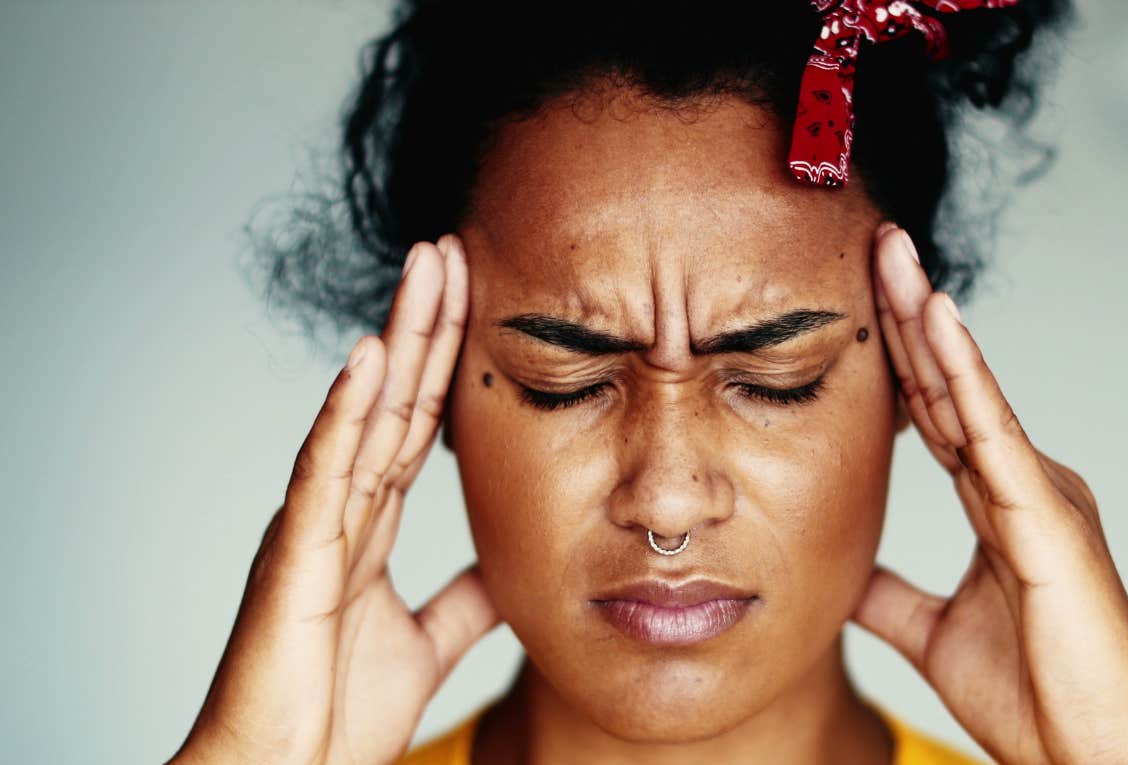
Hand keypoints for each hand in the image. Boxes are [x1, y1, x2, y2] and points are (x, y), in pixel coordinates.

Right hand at [170, 236, 500, 764]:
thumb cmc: (336, 713)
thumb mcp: (428, 641)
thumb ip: (466, 596)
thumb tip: (514, 563)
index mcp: (370, 525)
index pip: (418, 423)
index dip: (445, 361)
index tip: (476, 296)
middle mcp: (341, 509)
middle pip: (393, 398)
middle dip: (425, 323)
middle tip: (453, 250)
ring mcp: (315, 524)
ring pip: (363, 413)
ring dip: (396, 339)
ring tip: (425, 269)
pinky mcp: (294, 554)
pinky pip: (324, 472)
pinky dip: (345, 413)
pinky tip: (369, 357)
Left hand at [854, 225, 1127, 764]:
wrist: (1089, 753)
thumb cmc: (1034, 697)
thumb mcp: (932, 632)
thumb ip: (889, 594)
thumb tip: (840, 572)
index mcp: (999, 503)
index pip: (933, 415)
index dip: (899, 359)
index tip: (862, 304)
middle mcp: (1022, 483)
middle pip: (948, 386)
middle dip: (909, 315)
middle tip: (876, 247)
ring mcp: (1038, 491)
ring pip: (968, 390)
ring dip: (927, 319)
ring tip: (892, 255)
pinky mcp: (1047, 513)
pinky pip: (992, 429)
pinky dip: (963, 371)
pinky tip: (935, 316)